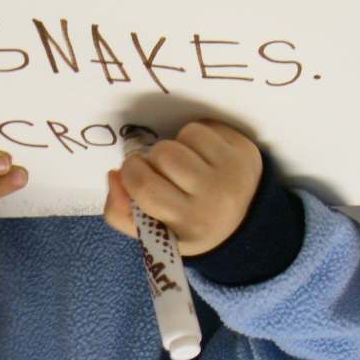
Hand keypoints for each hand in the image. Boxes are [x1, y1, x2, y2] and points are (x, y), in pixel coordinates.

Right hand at [104, 120, 262, 256]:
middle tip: (160, 170)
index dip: (131, 173)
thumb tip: (115, 174)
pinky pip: (206, 127)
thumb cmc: (188, 224)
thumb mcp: (153, 233)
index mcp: (189, 223)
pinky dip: (196, 137)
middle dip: (153, 157)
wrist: (244, 220)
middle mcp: (215, 198)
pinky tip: (200, 155)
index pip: (146, 187)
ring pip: (186, 135)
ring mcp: (233, 171)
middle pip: (165, 155)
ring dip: (176, 145)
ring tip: (182, 163)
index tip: (132, 172)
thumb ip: (120, 212)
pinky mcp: (245, 150)